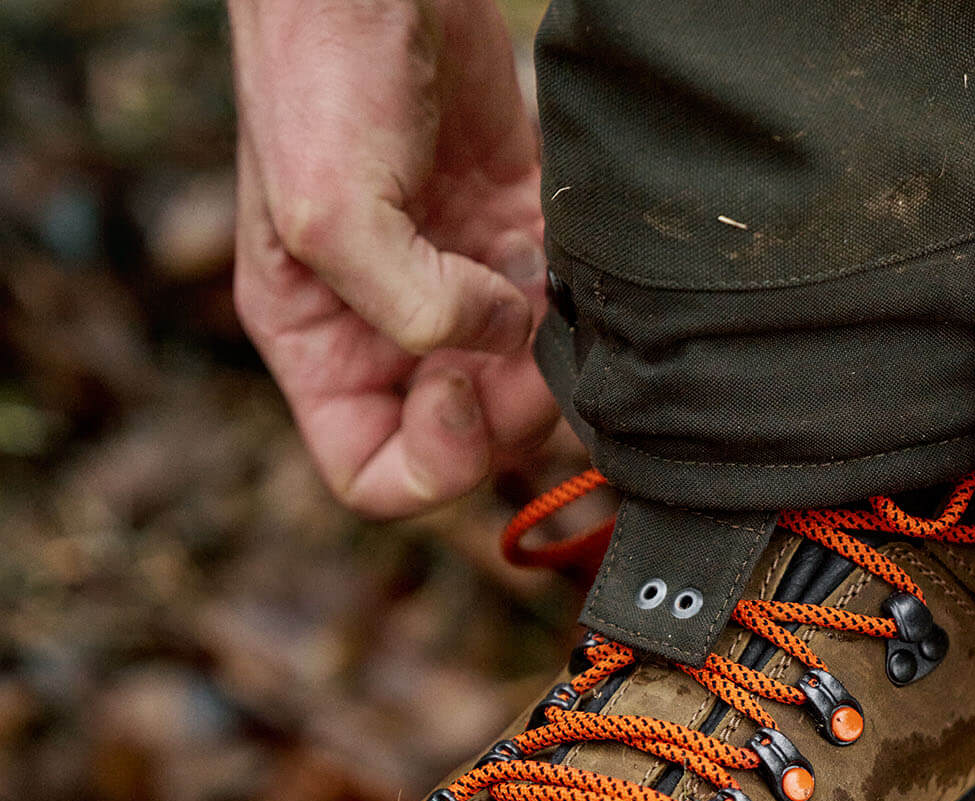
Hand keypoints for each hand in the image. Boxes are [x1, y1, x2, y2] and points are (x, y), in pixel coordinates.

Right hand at [230, 0, 556, 516]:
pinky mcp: (514, 244)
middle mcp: (388, 332)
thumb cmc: (319, 71)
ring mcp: (456, 292)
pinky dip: (575, 309)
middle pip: (468, 440)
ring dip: (552, 363)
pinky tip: (564, 257)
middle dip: (509, 410)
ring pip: (525, 388)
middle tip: (528, 337)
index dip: (429, 467)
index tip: (459, 393)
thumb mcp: (330, 209)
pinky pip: (559, 318)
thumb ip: (409, 308)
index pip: (372, 475)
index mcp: (320, 342)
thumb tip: (500, 341)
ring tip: (546, 288)